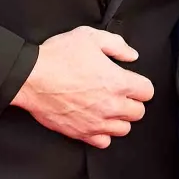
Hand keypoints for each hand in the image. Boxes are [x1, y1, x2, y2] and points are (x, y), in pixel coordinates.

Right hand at [11, 25, 153, 147]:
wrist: (31, 77)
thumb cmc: (57, 57)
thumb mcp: (89, 36)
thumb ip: (117, 45)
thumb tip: (131, 56)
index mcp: (117, 82)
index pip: (147, 91)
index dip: (140, 84)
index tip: (131, 81)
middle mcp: (111, 105)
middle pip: (138, 112)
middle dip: (132, 102)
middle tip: (119, 93)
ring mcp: (96, 122)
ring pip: (124, 129)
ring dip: (119, 118)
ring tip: (108, 107)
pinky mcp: (81, 133)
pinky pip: (104, 142)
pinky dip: (103, 133)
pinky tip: (96, 120)